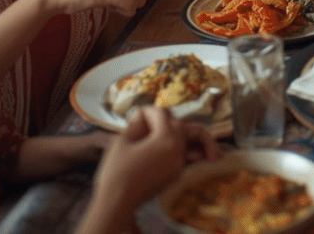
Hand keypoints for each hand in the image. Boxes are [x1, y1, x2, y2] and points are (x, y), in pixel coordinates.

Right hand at [90, 107, 219, 218]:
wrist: (117, 202)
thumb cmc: (115, 170)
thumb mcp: (122, 141)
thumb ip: (135, 124)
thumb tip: (142, 113)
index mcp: (165, 137)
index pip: (162, 114)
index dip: (148, 111)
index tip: (137, 113)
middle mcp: (177, 149)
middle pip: (190, 127)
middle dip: (176, 120)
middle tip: (166, 118)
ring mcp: (179, 163)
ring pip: (192, 143)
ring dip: (197, 138)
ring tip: (198, 135)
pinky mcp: (175, 175)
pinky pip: (186, 157)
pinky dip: (187, 150)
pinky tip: (182, 150)